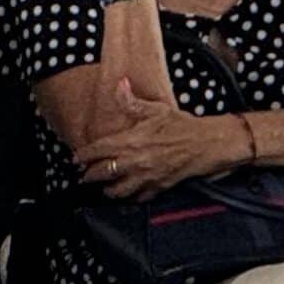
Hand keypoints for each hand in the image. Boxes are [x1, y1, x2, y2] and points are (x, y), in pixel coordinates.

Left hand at [78, 80, 240, 199]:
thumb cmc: (183, 125)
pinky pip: (137, 198)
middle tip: (84, 175)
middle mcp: (134, 161)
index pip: (97, 151)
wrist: (207, 143)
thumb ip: (132, 102)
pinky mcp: (157, 188)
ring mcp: (145, 177)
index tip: (76, 159)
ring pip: (116, 191)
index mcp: (130, 140)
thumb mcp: (156, 109)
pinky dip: (130, 197)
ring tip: (103, 187)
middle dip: (89, 175)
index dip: (82, 156)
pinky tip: (127, 193)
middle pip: (101, 173)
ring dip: (107, 190)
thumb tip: (120, 85)